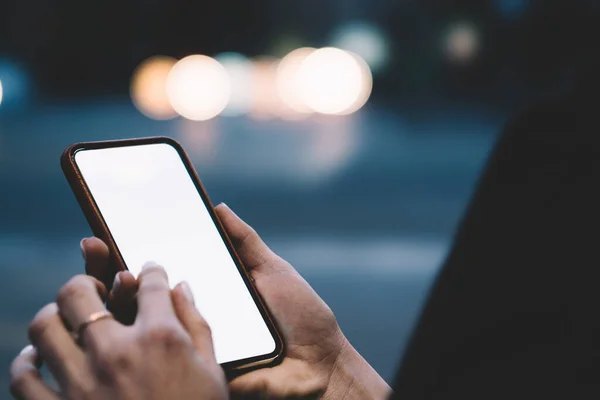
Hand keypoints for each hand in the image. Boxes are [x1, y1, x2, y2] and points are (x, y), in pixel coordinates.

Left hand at [9, 265, 227, 399]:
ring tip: (61, 320)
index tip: (148, 271)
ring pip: (43, 327)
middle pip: (78, 292)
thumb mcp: (212, 374)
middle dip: (83, 282)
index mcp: (160, 339)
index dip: (150, 270)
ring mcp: (80, 383)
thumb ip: (197, 325)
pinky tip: (39, 359)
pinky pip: (23, 377)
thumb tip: (183, 288)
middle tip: (90, 290)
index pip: (149, 283)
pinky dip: (27, 363)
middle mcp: (116, 352)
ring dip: (51, 316)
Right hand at [83, 204, 390, 398]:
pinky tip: (128, 308)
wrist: (321, 367)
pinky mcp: (197, 365)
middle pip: (147, 294)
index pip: (167, 269)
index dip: (140, 250)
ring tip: (107, 269)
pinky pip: (166, 349)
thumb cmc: (302, 319)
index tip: (113, 228)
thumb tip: (219, 206)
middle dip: (116, 269)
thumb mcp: (274, 271)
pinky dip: (143, 330)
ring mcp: (193, 343)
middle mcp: (195, 316)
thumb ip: (245, 242)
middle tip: (95, 244)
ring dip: (120, 297)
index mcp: (211, 291)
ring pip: (146, 322)